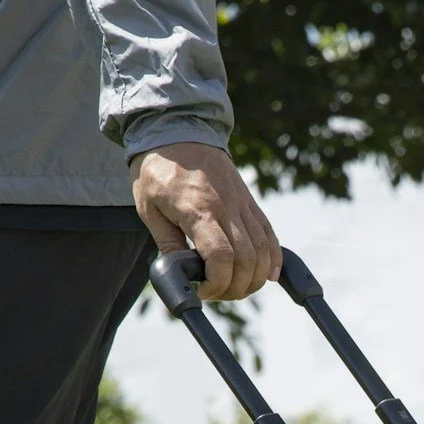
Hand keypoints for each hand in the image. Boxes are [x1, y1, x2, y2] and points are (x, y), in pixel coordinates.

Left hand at [130, 142, 280, 301]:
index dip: (217, 283)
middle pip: (247, 259)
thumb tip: (181, 274)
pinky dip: (274, 258)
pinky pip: (270, 234)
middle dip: (235, 287)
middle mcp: (226, 207)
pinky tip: (269, 275)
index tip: (203, 291)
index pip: (221, 257)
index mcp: (199, 209)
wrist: (177, 131)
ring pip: (263, 250)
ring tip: (235, 287)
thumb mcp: (149, 209)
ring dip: (254, 278)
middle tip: (216, 292)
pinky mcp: (249, 202)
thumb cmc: (157, 170)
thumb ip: (168, 243)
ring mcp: (242, 204)